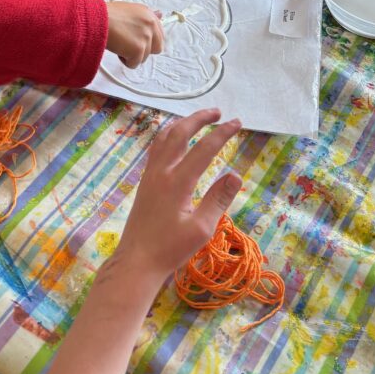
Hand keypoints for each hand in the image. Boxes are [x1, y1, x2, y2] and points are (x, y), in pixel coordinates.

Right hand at [106, 1, 163, 67]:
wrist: (96, 20)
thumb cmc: (106, 15)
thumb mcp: (129, 10)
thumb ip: (144, 17)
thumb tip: (160, 14)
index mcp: (148, 14)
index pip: (159, 33)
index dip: (148, 40)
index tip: (138, 42)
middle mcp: (150, 24)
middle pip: (157, 48)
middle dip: (144, 50)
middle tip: (129, 46)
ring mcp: (146, 37)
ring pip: (144, 57)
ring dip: (132, 55)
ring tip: (119, 45)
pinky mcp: (139, 49)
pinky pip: (134, 64)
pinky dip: (125, 61)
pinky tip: (117, 50)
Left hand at [114, 108, 241, 280]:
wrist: (137, 260)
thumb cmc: (170, 249)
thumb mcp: (201, 229)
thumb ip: (218, 199)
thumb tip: (236, 174)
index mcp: (177, 182)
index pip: (204, 148)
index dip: (222, 133)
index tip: (238, 123)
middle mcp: (161, 172)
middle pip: (179, 133)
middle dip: (199, 118)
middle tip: (218, 112)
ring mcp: (150, 174)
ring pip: (164, 138)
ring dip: (182, 124)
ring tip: (199, 119)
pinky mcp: (145, 181)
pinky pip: (156, 148)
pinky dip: (169, 135)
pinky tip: (176, 140)